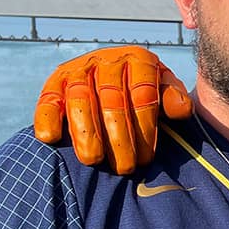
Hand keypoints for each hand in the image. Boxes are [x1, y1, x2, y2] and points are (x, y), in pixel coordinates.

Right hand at [33, 46, 191, 173]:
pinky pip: (48, 99)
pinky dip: (46, 117)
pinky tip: (50, 138)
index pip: (142, 96)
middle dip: (119, 139)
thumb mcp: (165, 87)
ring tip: (93, 160)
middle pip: (112, 101)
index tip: (147, 158)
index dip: (144, 129)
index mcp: (139, 61)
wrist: (117, 70)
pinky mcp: (55, 81)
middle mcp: (107, 61)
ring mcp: (79, 69)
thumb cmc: (145, 88)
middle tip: (124, 168)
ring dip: (86, 133)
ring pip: (81, 101)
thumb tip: (181, 110)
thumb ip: (173, 97)